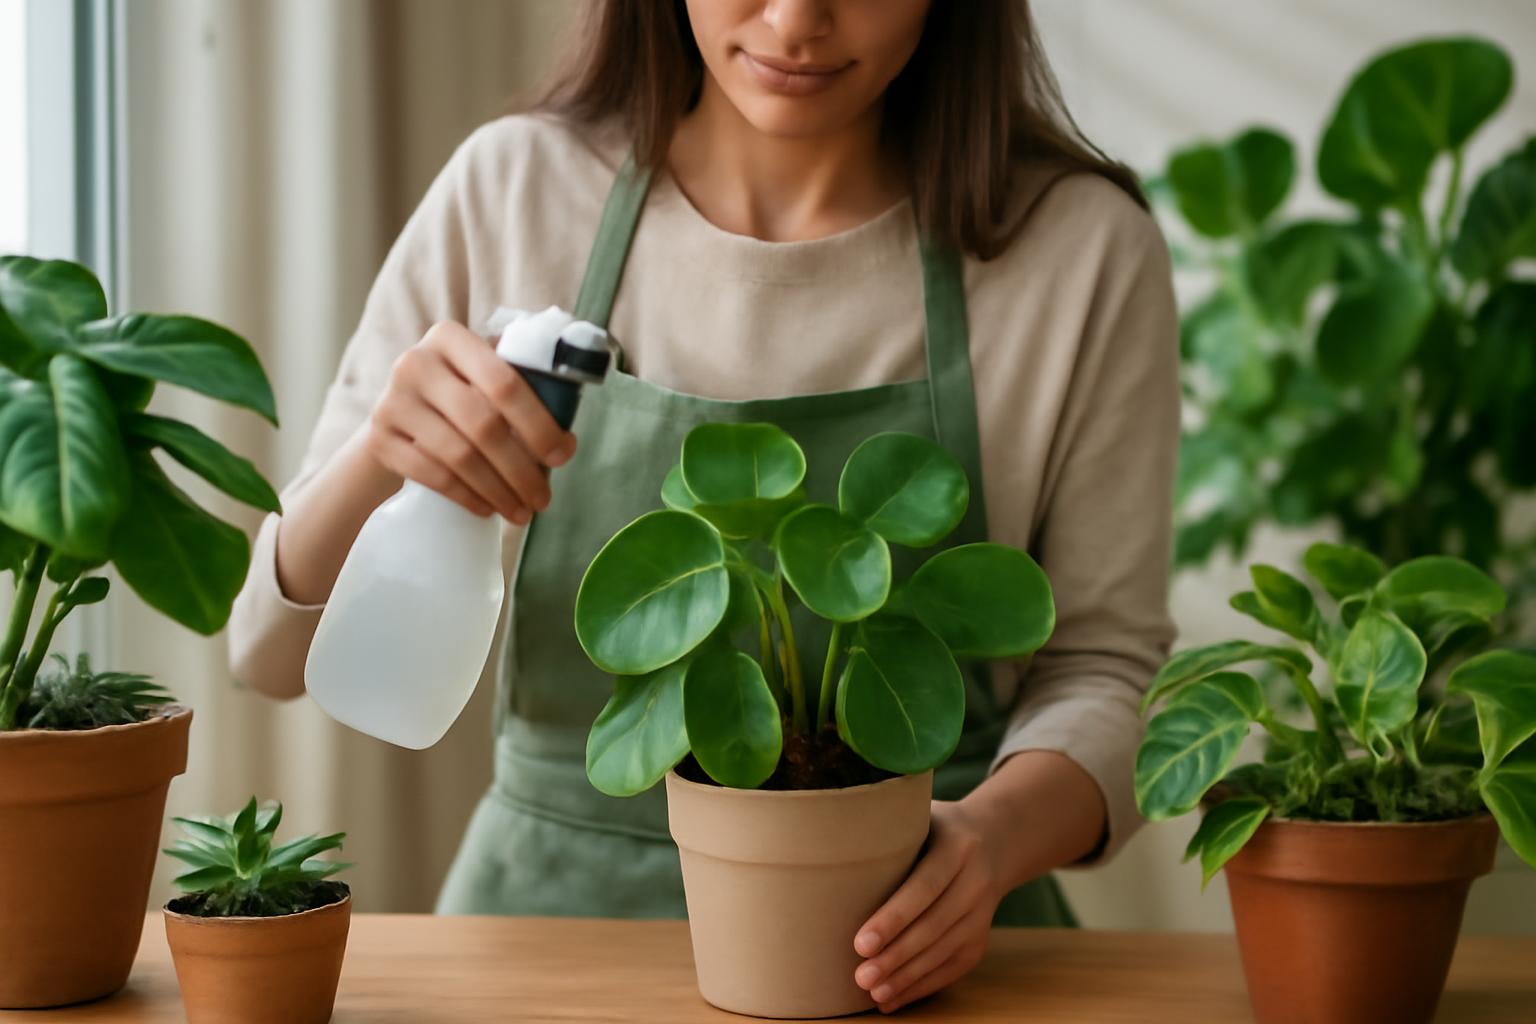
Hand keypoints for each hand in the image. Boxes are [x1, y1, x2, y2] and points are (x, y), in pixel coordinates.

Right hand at [365, 321, 576, 520]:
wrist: (395, 417)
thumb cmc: (457, 396)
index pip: (505, 381)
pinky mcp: (380, 439)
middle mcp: (416, 362)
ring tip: (522, 512)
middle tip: (544, 498)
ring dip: (498, 490)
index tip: (562, 456)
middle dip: (521, 468)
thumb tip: (565, 441)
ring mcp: (392, 401)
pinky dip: (466, 496)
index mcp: (451, 337)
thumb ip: (523, 390)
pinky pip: (432, 475)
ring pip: (459, 455)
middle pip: (483, 423)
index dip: (539, 423)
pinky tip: (488, 509)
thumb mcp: (482, 377)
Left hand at [851, 801, 1003, 1013]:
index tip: (860, 943)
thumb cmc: (935, 825)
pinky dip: (923, 986)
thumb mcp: (918, 812)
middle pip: (934, 925)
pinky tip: (893, 998)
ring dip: (908, 977)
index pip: (924, 886)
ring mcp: (983, 911)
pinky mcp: (981, 936)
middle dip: (896, 955)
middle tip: (860, 976)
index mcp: (957, 846)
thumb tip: (827, 839)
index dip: (893, 918)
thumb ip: (886, 826)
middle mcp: (976, 879)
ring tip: (873, 992)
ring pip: (945, 951)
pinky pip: (954, 967)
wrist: (995, 838)